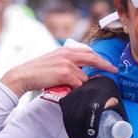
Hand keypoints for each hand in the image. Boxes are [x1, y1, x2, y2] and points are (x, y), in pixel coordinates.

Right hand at [0, 46, 116, 97]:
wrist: (23, 75)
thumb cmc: (38, 72)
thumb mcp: (54, 61)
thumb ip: (68, 62)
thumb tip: (83, 72)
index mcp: (65, 50)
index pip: (87, 51)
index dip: (99, 58)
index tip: (108, 64)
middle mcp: (67, 54)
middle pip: (92, 58)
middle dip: (105, 65)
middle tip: (115, 70)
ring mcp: (66, 63)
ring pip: (84, 76)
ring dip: (79, 84)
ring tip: (67, 86)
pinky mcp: (64, 73)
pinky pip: (78, 83)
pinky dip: (74, 88)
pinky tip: (64, 87)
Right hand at [60, 75, 127, 137]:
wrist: (100, 81)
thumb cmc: (111, 96)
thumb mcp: (119, 107)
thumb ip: (123, 123)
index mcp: (98, 100)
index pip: (91, 119)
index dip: (89, 133)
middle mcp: (85, 97)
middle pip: (78, 120)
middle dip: (79, 135)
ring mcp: (74, 96)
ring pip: (69, 117)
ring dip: (71, 132)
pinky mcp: (68, 97)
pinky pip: (65, 112)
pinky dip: (67, 123)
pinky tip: (71, 131)